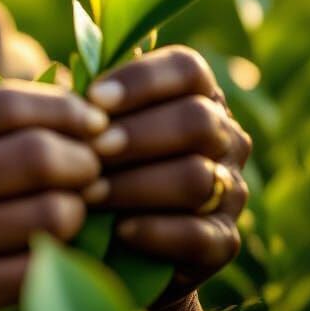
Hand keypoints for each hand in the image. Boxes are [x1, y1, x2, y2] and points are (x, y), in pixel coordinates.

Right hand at [0, 82, 107, 310]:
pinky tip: (52, 248)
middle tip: (91, 166)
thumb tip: (58, 99)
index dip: (63, 107)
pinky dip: (61, 255)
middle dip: (83, 158)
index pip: (6, 104)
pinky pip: (41, 266)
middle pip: (38, 153)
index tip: (90, 118)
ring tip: (70, 207)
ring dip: (78, 209)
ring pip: (53, 211)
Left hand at [81, 46, 251, 302]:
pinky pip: (200, 236)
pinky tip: (118, 229)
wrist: (109, 238)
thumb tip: (79, 98)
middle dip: (136, 134)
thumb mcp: (92, 125)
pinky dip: (156, 231)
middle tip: (90, 149)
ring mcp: (230, 190)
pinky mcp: (224, 241)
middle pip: (197, 121)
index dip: (141, 80)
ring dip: (136, 184)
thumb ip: (93, 105)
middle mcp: (225, 137)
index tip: (93, 100)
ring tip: (88, 192)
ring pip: (197, 177)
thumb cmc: (93, 159)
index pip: (187, 70)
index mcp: (197, 94)